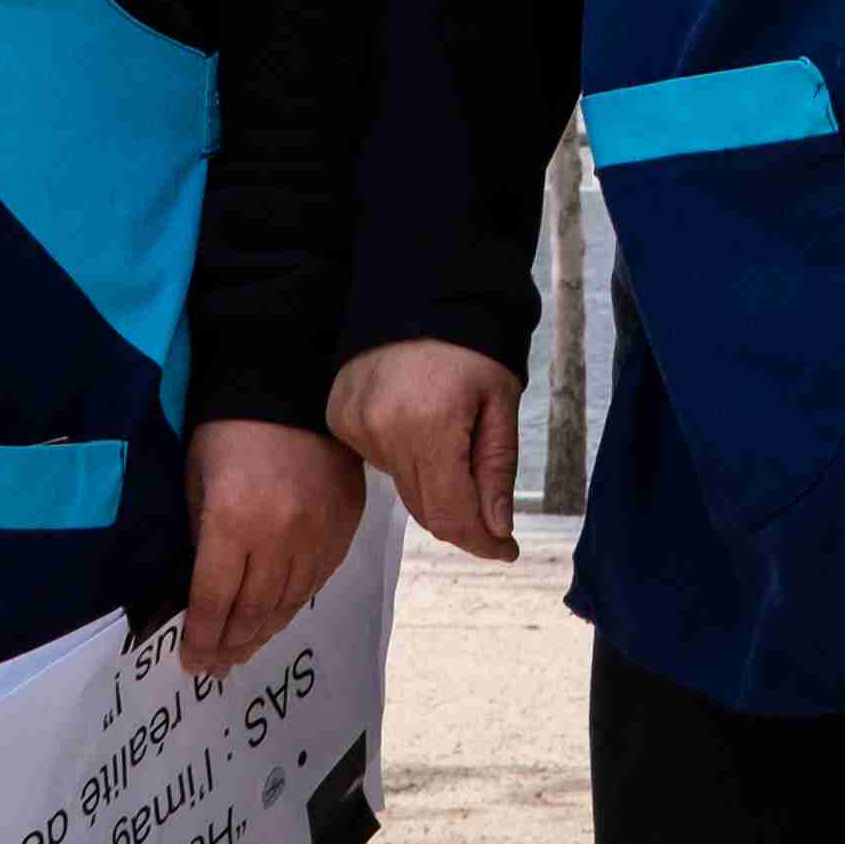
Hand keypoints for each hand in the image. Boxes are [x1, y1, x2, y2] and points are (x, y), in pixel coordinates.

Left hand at [177, 417, 360, 679]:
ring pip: (286, 604)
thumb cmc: (228, 431)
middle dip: (228, 645)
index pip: (213, 601)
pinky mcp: (343, 528)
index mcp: (232, 522)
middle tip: (214, 667)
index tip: (191, 663)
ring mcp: (317, 535)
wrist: (292, 387)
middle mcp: (278, 536)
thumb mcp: (196, 481)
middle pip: (252, 611)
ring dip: (260, 633)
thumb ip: (199, 538)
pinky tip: (274, 616)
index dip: (200, 638)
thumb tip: (198, 593)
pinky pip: (315, 583)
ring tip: (241, 650)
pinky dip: (291, 606)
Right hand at [325, 340, 521, 562]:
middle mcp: (383, 431)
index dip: (481, 541)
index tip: (506, 550)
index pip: (450, 513)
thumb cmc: (470, 345)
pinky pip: (381, 463)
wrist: (420, 293)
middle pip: (425, 508)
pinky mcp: (338, 419)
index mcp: (429, 425)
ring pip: (404, 489)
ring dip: (435, 487)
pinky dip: (406, 461)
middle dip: (464, 520)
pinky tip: (423, 430)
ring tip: (456, 446)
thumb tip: (496, 531)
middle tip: (493, 521)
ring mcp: (354, 426)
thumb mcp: (500, 402)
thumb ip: (496, 470)